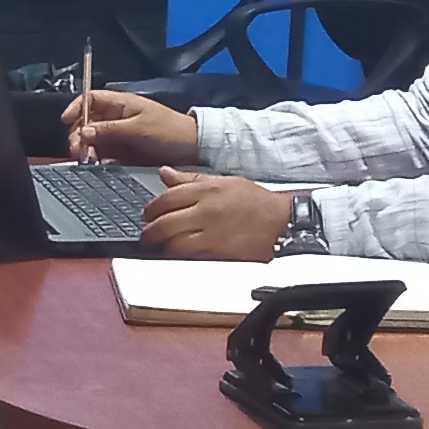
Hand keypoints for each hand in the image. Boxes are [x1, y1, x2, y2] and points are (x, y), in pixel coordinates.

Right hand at [63, 89, 202, 166]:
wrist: (193, 149)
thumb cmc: (170, 131)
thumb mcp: (138, 128)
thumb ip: (109, 130)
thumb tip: (83, 131)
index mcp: (121, 104)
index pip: (90, 100)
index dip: (75, 108)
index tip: (66, 122)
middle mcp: (117, 118)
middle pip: (86, 122)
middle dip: (79, 135)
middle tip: (79, 150)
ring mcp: (119, 135)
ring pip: (93, 140)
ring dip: (87, 149)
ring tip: (89, 160)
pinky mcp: (124, 151)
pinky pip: (104, 154)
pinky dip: (99, 159)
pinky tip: (100, 165)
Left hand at [139, 173, 298, 260]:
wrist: (282, 222)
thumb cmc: (256, 202)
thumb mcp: (224, 182)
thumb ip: (191, 179)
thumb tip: (164, 173)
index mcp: (207, 189)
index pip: (167, 197)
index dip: (151, 208)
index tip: (148, 214)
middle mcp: (207, 209)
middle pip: (164, 221)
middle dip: (150, 229)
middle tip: (147, 233)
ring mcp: (212, 231)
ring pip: (173, 241)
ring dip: (162, 244)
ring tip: (159, 245)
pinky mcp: (218, 250)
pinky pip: (189, 255)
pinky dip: (178, 255)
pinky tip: (176, 254)